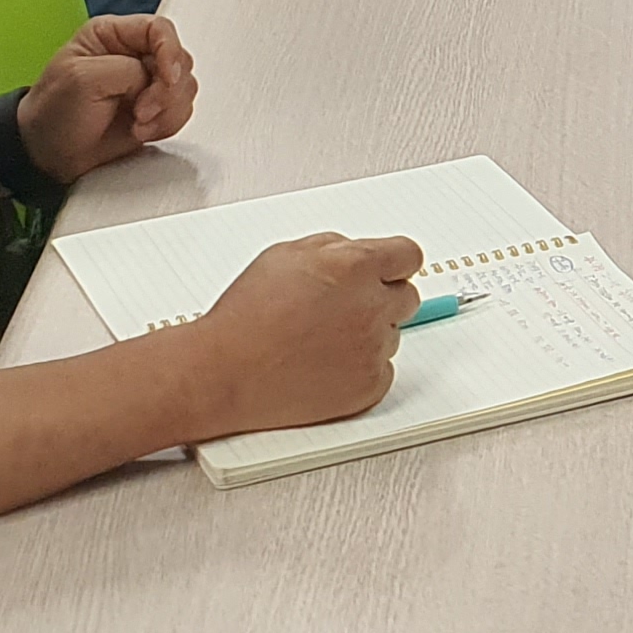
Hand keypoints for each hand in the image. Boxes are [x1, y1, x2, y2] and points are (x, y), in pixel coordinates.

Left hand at [18, 15, 196, 183]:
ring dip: (167, 110)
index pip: (159, 29)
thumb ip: (128, 69)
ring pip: (185, 87)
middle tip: (142, 109)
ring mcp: (145, 85)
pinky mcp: (154, 110)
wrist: (48, 155)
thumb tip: (160, 77)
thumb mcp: (82, 78)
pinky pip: (181, 111)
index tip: (167, 78)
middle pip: (179, 60)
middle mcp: (133, 56)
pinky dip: (167, 124)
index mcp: (112, 35)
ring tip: (138, 123)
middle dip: (167, 89)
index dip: (170, 51)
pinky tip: (142, 131)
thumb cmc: (53, 113)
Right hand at [180, 233, 422, 437]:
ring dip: (368, 334)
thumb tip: (358, 251)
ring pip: (391, 335)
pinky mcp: (369, 385)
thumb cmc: (246, 316)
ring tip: (319, 340)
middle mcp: (372, 307)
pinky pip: (382, 370)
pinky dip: (361, 369)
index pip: (409, 256)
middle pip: (406, 296)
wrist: (224, 371)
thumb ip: (333, 246)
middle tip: (341, 309)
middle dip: (380, 298)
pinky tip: (324, 365)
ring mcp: (373, 349)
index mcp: (356, 266)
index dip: (394, 263)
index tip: (387, 271)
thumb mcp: (285, 255)